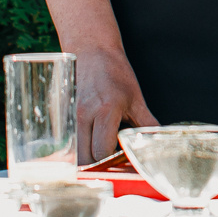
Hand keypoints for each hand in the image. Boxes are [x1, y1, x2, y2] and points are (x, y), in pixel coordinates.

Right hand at [76, 45, 155, 163]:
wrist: (92, 51)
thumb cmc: (115, 73)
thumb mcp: (136, 99)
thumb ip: (146, 123)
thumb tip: (155, 143)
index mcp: (105, 111)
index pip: (102, 151)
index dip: (112, 161)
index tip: (122, 160)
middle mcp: (83, 116)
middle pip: (84, 159)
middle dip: (98, 165)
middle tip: (111, 160)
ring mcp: (70, 117)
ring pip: (73, 153)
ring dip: (86, 159)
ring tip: (101, 151)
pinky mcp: (62, 117)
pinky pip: (68, 142)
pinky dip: (78, 149)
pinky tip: (90, 143)